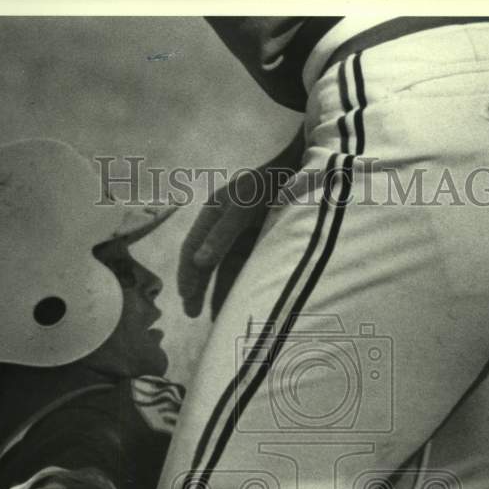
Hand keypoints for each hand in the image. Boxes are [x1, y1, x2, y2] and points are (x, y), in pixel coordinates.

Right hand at [178, 172, 270, 318]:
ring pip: (226, 269)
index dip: (187, 273)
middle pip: (205, 262)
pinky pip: (246, 268)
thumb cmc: (269, 182)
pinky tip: (241, 302)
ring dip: (220, 291)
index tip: (186, 299)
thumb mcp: (243, 205)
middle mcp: (223, 225)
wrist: (303, 170)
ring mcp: (242, 234)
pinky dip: (241, 284)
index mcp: (212, 212)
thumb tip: (199, 262)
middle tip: (193, 315)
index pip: (191, 247)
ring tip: (217, 318)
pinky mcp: (260, 242)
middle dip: (199, 288)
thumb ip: (222, 233)